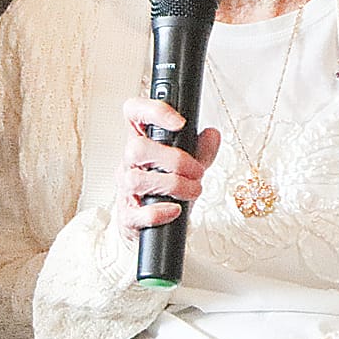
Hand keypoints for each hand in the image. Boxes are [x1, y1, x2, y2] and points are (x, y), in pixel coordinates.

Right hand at [113, 95, 220, 237]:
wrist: (151, 227)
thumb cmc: (165, 192)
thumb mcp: (188, 168)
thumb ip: (201, 151)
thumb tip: (212, 134)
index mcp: (142, 143)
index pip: (134, 113)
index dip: (153, 111)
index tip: (179, 123)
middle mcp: (129, 163)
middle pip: (136, 148)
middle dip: (174, 160)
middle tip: (196, 171)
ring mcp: (125, 189)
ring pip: (136, 180)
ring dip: (173, 185)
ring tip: (192, 191)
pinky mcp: (128, 216)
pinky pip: (138, 213)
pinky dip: (160, 212)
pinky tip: (175, 210)